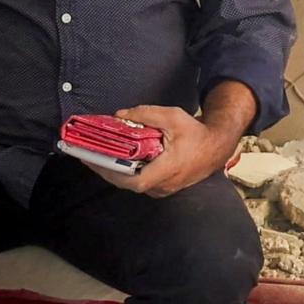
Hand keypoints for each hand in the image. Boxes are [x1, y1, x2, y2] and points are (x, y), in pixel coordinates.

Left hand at [94, 102, 238, 196]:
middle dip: (105, 170)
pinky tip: (115, 161)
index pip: (134, 181)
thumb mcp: (172, 116)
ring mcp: (164, 189)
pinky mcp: (163, 187)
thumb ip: (145, 114)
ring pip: (132, 184)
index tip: (94, 161)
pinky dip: (125, 172)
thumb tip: (119, 115)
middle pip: (127, 184)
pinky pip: (139, 182)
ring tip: (96, 157)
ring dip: (114, 172)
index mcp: (167, 170)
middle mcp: (164, 185)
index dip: (111, 173)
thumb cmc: (196, 133)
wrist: (216, 146)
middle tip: (87, 156)